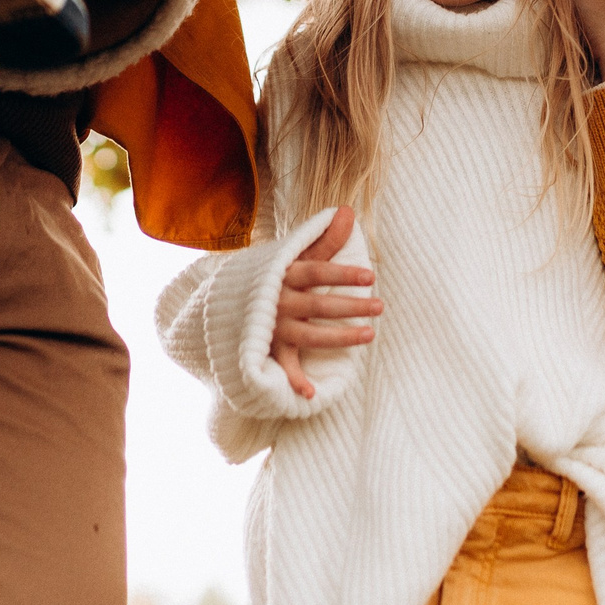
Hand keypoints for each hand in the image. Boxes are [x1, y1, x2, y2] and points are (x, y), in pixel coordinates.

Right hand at [270, 206, 380, 399]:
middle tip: (380, 307)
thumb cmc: (272, 279)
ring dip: (339, 338)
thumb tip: (349, 210)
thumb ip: (324, 240)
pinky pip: (283, 367)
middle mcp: (279, 302)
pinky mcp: (268, 350)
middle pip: (318, 305)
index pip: (317, 271)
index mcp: (285, 275)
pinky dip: (295, 381)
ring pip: (309, 335)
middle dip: (350, 306)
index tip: (370, 276)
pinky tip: (312, 393)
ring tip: (370, 335)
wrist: (224, 304)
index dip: (342, 274)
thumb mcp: (293, 257)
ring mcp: (273, 328)